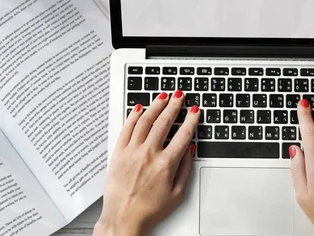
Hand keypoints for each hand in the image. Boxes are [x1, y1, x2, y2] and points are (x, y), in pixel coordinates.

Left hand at [95, 90, 198, 235]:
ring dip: (156, 106)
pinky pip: (127, 128)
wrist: (123, 218)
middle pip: (164, 122)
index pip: (183, 135)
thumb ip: (186, 168)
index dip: (191, 120)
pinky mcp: (118, 153)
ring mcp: (132, 152)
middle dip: (174, 105)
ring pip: (145, 121)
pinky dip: (134, 116)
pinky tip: (140, 108)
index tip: (195, 111)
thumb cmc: (149, 209)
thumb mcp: (177, 193)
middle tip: (179, 96)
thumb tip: (190, 149)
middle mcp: (148, 155)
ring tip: (163, 96)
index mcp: (166, 164)